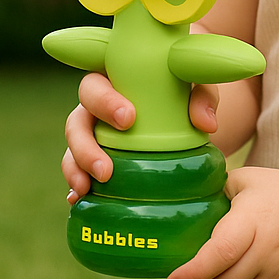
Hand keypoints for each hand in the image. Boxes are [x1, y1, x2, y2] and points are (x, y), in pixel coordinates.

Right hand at [61, 72, 219, 201]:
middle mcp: (97, 106)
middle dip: (84, 145)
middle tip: (106, 170)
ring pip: (72, 148)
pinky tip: (78, 199)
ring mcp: (93, 132)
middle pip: (76, 120)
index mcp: (114, 79)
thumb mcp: (197, 85)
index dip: (105, 101)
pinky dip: (75, 184)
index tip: (128, 119)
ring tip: (87, 189)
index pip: (96, 84)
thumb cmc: (185, 88)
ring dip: (76, 168)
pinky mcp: (95, 156)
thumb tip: (206, 123)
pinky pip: (77, 169)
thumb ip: (203, 95)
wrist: (186, 111)